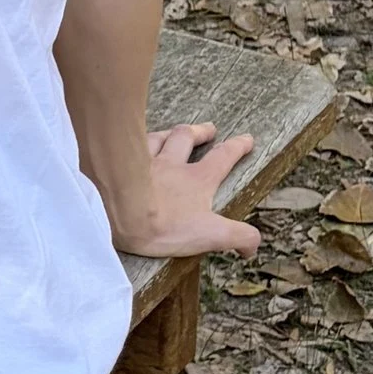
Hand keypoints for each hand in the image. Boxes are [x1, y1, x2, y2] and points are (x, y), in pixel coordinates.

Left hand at [107, 123, 261, 260]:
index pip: (223, 158)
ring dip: (171, 132)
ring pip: (161, 137)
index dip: (237, 147)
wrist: (119, 213)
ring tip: (174, 131)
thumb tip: (254, 245)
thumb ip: (237, 237)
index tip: (246, 139)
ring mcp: (145, 161)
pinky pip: (130, 144)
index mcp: (198, 180)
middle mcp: (173, 164)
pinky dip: (135, 138)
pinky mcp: (119, 165)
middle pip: (188, 139)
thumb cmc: (164, 225)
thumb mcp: (210, 235)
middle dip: (202, 132)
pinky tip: (131, 140)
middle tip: (210, 128)